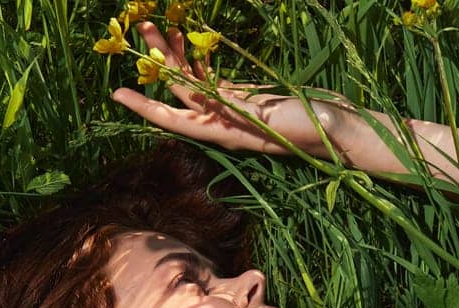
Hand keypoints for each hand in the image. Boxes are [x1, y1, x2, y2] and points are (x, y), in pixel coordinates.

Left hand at [110, 21, 352, 157]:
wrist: (340, 132)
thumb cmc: (310, 132)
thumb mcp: (273, 120)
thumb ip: (241, 111)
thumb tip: (208, 98)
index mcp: (223, 132)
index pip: (173, 119)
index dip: (144, 107)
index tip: (117, 92)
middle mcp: (221, 121)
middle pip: (178, 91)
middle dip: (156, 60)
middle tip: (141, 26)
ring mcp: (233, 108)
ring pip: (193, 80)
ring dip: (176, 54)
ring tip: (159, 24)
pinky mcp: (246, 97)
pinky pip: (213, 77)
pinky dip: (200, 59)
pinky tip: (191, 39)